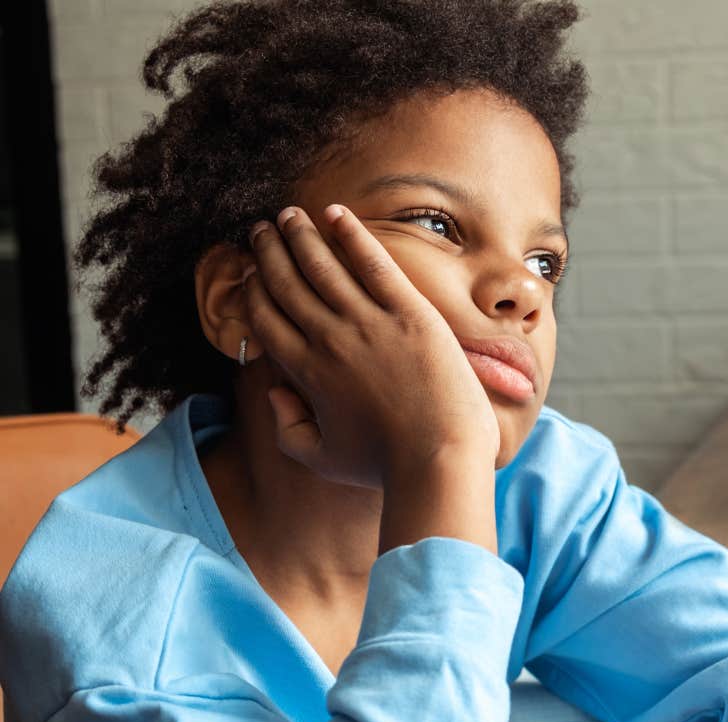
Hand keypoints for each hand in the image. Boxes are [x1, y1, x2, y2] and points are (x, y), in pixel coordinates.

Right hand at [243, 204, 500, 489]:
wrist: (439, 459)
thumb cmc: (383, 465)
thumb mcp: (321, 458)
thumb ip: (287, 427)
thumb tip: (273, 392)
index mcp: (306, 372)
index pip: (267, 318)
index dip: (254, 290)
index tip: (251, 273)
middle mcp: (329, 339)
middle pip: (288, 283)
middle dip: (269, 252)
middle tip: (261, 229)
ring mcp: (370, 322)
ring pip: (323, 266)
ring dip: (300, 235)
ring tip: (288, 215)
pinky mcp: (409, 312)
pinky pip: (373, 263)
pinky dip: (351, 234)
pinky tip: (335, 213)